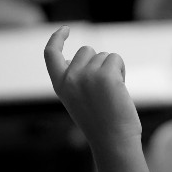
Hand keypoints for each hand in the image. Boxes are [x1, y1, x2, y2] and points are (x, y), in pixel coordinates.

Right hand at [44, 26, 141, 150]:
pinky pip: (115, 59)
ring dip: (111, 69)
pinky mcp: (106, 75)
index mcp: (59, 85)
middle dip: (97, 62)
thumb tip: (73, 58)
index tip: (66, 29)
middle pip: (85, 51)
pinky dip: (121, 70)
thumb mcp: (76, 98)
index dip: (56, 38)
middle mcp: (70, 77)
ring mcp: (87, 75)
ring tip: (111, 94)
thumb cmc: (99, 122)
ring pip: (103, 56)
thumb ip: (73, 78)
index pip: (50, 54)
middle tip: (103, 89)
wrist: (112, 141)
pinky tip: (119, 90)